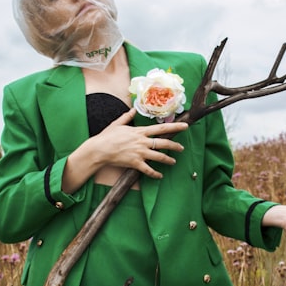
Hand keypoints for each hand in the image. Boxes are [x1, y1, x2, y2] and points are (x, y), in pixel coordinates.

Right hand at [69, 108, 187, 185]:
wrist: (99, 149)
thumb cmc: (107, 136)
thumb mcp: (118, 123)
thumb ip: (127, 116)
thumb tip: (133, 110)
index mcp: (140, 131)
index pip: (162, 128)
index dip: (175, 127)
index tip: (185, 126)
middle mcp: (142, 142)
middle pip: (164, 143)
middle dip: (175, 146)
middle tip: (182, 148)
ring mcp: (140, 153)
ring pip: (159, 157)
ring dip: (168, 160)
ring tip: (173, 162)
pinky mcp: (135, 163)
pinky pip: (148, 170)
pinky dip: (155, 174)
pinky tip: (159, 176)